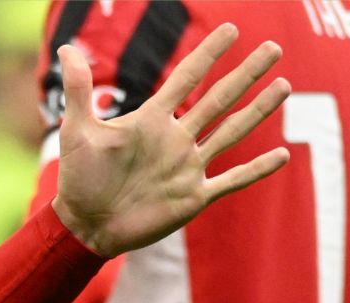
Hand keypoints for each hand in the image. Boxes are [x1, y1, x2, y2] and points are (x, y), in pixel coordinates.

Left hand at [52, 23, 289, 256]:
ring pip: (231, 133)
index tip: (230, 29)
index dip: (207, 53)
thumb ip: (77, 90)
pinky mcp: (192, 197)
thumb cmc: (78, 179)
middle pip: (219, 99)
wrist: (84, 226)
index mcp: (151, 120)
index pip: (186, 78)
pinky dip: (256, 170)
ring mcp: (186, 168)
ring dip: (258, 111)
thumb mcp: (76, 132)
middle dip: (246, 74)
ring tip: (283, 85)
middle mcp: (175, 139)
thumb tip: (66, 48)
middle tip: (273, 47)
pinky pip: (231, 180)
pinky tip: (283, 157)